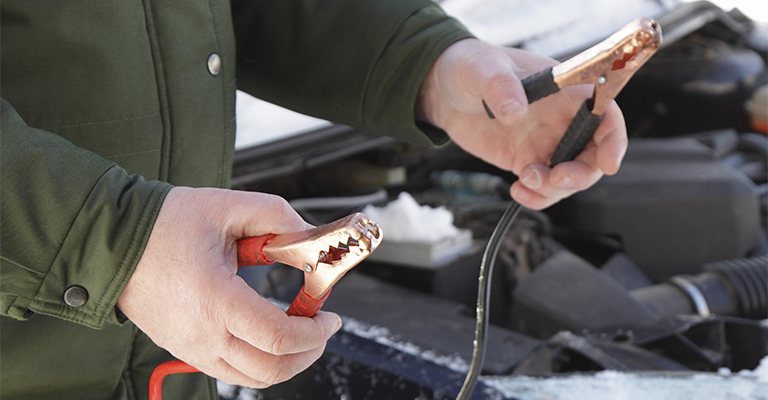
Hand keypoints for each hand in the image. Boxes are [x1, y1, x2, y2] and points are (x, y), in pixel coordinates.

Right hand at [117, 187, 341, 387]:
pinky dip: (261, 364)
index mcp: (214, 300)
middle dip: (309, 351)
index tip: (330, 316)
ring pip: (253, 379)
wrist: (115, 243)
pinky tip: (271, 338)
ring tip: (302, 335)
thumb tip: (309, 238)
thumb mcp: (228, 206)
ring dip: (287, 363)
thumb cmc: (163, 225)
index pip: (278, 336)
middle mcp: (202, 334)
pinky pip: (231, 373)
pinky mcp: (185, 350)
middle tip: (322, 328)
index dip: (315, 331)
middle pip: (271, 369)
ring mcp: (192, 348)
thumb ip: (277, 218)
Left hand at [417, 39, 626, 208]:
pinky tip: (518, 191)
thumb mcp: (485, 69)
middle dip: (580, 174)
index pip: (606, 115)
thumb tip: (514, 112)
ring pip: (569, 178)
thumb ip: (502, 87)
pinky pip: (543, 187)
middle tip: (555, 179)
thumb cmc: (472, 66)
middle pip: (593, 156)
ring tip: (523, 182)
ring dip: (554, 190)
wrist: (444, 90)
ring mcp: (546, 143)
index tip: (608, 164)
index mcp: (567, 90)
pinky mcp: (526, 161)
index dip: (614, 140)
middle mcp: (563, 119)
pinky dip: (536, 197)